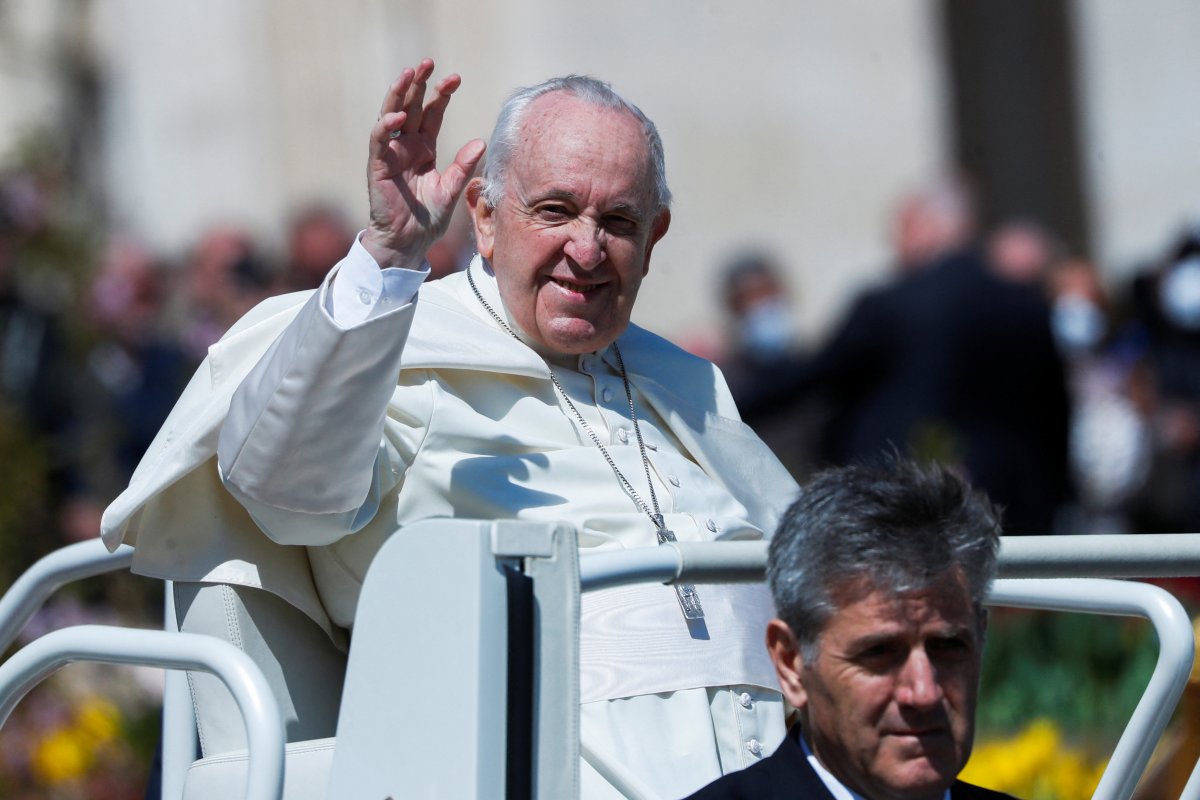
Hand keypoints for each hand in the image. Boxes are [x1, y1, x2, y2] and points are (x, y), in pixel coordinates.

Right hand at [363, 59, 485, 268]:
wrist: (408, 242)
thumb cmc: (427, 218)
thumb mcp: (451, 190)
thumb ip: (463, 167)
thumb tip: (481, 142)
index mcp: (424, 147)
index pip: (432, 113)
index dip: (442, 95)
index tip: (456, 78)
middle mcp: (406, 145)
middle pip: (412, 106)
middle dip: (419, 84)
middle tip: (429, 62)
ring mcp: (390, 153)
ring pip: (391, 114)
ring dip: (399, 93)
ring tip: (408, 73)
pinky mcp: (377, 165)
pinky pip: (379, 140)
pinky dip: (386, 126)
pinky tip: (398, 115)